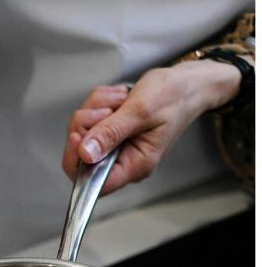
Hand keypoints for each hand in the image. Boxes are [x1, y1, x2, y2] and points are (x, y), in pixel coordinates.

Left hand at [62, 60, 241, 193]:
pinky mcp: (112, 131)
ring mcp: (117, 145)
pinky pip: (90, 118)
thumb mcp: (141, 112)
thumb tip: (85, 155)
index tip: (78, 136)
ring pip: (83, 131)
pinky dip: (99, 102)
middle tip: (108, 109)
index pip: (93, 183)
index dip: (77, 162)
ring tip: (121, 99)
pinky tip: (120, 97)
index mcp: (134, 166)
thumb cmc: (174, 97)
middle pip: (81, 155)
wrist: (188, 83)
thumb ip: (111, 133)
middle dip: (87, 124)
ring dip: (96, 108)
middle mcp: (123, 160)